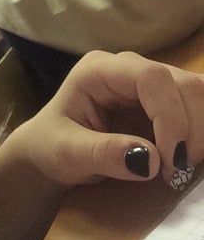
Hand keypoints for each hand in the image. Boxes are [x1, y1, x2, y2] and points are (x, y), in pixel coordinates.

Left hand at [22, 51, 203, 189]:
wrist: (51, 149)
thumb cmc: (52, 145)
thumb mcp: (67, 153)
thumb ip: (103, 153)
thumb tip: (150, 159)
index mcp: (98, 70)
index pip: (150, 78)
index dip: (170, 115)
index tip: (171, 160)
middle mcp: (128, 68)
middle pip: (183, 84)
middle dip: (191, 129)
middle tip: (177, 171)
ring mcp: (149, 81)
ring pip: (197, 93)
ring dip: (199, 131)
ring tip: (180, 166)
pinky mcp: (164, 100)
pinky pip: (197, 107)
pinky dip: (199, 131)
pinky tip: (187, 156)